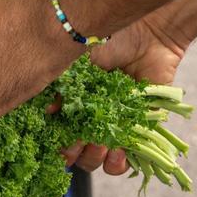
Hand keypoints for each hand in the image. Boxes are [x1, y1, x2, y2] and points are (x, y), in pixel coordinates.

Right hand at [64, 13, 188, 173]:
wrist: (149, 33)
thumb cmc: (108, 39)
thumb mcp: (76, 62)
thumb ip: (60, 89)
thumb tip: (47, 112)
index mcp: (72, 103)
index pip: (56, 134)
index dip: (54, 144)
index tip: (55, 142)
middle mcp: (91, 117)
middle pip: (75, 152)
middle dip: (75, 153)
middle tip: (80, 141)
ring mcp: (114, 125)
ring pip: (99, 159)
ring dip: (95, 159)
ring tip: (101, 146)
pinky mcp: (139, 129)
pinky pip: (127, 158)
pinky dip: (120, 162)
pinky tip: (117, 152)